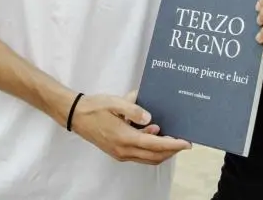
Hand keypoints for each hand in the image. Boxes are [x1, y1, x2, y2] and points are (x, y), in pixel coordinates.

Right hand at [70, 91, 191, 164]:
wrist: (76, 115)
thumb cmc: (96, 107)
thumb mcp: (115, 102)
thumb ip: (134, 110)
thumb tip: (151, 118)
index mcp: (125, 138)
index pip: (154, 145)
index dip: (172, 145)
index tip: (186, 142)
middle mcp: (123, 150)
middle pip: (154, 156)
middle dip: (171, 151)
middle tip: (184, 142)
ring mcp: (120, 153)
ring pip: (147, 159)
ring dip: (162, 152)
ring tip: (173, 140)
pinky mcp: (117, 151)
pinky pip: (139, 156)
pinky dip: (151, 151)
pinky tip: (155, 137)